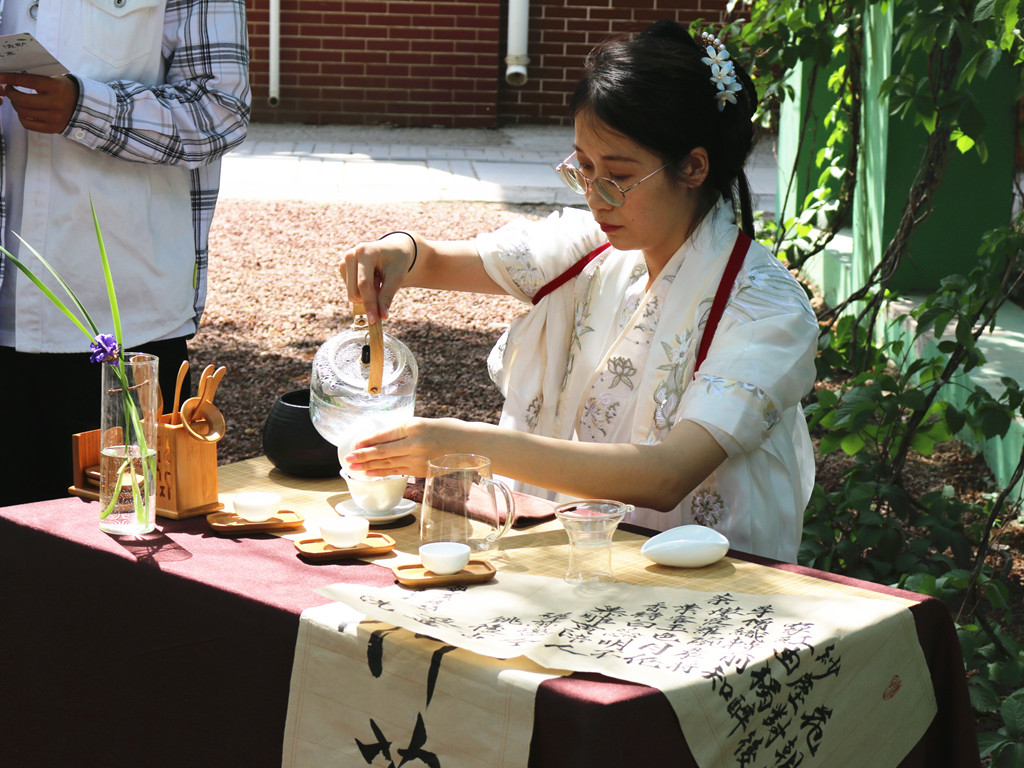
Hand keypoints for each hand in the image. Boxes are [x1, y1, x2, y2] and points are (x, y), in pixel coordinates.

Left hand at [0, 73, 78, 133]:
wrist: (83, 107)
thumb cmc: (64, 90)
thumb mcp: (54, 79)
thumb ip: (36, 78)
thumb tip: (12, 77)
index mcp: (57, 87)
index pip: (28, 81)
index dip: (11, 78)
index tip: (1, 76)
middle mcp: (56, 104)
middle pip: (22, 100)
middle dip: (11, 93)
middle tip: (10, 89)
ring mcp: (54, 118)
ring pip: (23, 112)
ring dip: (15, 104)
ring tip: (17, 100)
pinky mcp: (53, 128)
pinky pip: (28, 124)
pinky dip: (21, 116)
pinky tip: (24, 111)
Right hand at [340, 231, 415, 323]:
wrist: (394, 249)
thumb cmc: (398, 261)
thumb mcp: (397, 277)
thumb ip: (387, 296)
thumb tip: (382, 316)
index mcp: (364, 252)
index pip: (364, 284)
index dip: (370, 304)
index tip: (375, 321)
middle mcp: (350, 255)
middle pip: (354, 291)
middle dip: (369, 300)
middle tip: (384, 291)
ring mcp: (344, 261)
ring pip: (351, 293)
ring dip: (367, 294)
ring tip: (378, 280)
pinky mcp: (343, 268)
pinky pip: (351, 290)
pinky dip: (363, 291)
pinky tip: (371, 279)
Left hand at [343, 417, 468, 477]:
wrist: (471, 444)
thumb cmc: (448, 430)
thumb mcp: (425, 423)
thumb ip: (406, 430)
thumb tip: (383, 439)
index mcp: (415, 426)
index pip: (385, 435)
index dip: (367, 441)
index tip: (355, 444)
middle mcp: (415, 443)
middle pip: (383, 451)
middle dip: (362, 456)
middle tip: (347, 459)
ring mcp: (418, 458)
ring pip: (388, 463)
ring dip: (368, 466)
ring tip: (353, 468)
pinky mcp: (421, 470)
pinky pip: (398, 472)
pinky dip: (382, 472)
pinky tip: (371, 473)